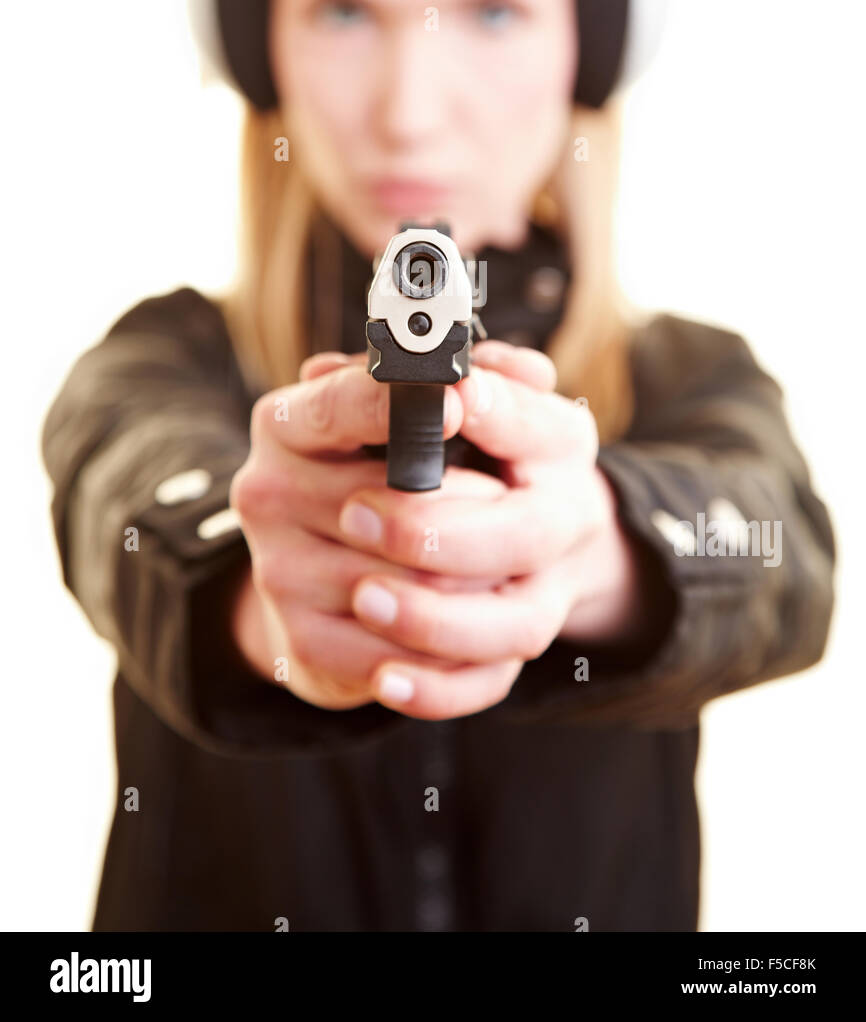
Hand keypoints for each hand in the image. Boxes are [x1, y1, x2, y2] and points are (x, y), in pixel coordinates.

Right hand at [228, 349, 519, 716]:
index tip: (458, 406)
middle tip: (512, 504)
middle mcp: (268, 491)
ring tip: (512, 572)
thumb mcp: (434, 413)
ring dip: (479, 588)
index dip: (399, 406)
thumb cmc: (404, 478)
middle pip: (394, 507)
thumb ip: (478, 381)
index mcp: (290, 422)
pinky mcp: (302, 642)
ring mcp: (279, 571)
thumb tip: (513, 368)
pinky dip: (454, 658)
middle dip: (475, 513)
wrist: (348, 580)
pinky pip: (397, 661)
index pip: (340, 406)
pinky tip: (482, 637)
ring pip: (410, 589)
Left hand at [338, 341, 651, 707]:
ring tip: (362, 597)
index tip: (438, 400)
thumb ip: (434, 371)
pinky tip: (385, 680)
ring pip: (506, 625)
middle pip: (522, 535)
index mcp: (558, 442)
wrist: (522, 535)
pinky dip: (439, 687)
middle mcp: (565, 518)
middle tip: (356, 513)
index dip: (491, 412)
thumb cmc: (476, 448)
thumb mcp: (464, 393)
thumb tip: (419, 366)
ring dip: (430, 615)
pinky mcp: (511, 654)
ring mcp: (544, 593)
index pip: (535, 426)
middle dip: (435, 527)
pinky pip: (486, 684)